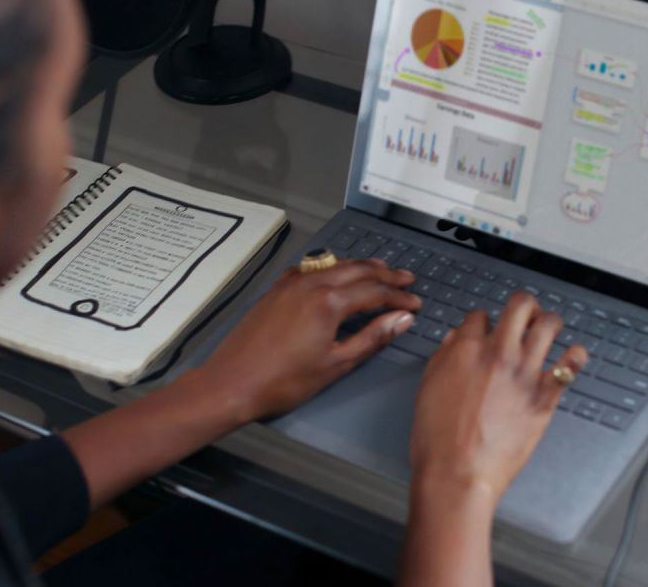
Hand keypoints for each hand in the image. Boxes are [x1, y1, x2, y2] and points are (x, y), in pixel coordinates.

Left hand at [196, 258, 420, 423]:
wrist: (232, 382)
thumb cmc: (284, 381)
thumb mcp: (336, 364)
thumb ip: (372, 337)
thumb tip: (402, 319)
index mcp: (328, 301)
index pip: (374, 291)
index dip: (398, 297)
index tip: (415, 304)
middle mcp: (311, 283)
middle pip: (357, 271)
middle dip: (385, 275)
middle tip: (406, 280)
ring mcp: (290, 283)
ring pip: (334, 265)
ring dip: (360, 267)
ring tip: (380, 270)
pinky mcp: (276, 289)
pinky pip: (311, 269)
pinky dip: (331, 268)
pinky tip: (335, 274)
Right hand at [408, 292, 588, 506]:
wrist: (458, 474)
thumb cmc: (438, 440)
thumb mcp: (427, 389)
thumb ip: (443, 358)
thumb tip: (454, 340)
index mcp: (466, 349)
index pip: (480, 315)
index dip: (482, 321)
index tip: (486, 330)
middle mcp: (499, 353)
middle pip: (520, 305)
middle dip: (523, 305)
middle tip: (525, 315)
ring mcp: (525, 373)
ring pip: (549, 325)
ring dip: (549, 323)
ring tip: (548, 330)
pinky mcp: (545, 397)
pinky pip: (571, 365)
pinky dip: (575, 356)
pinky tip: (571, 355)